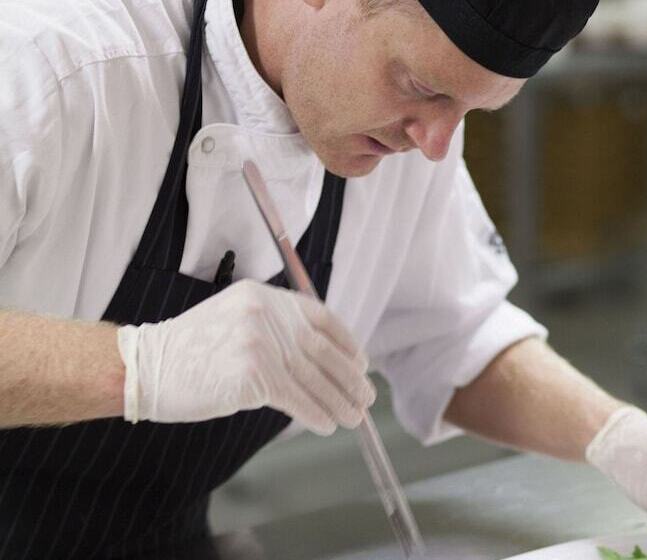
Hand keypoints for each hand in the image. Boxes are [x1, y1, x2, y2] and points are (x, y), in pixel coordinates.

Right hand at [116, 279, 375, 434]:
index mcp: (265, 297)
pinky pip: (295, 398)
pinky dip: (315, 413)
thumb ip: (274, 328)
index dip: (346, 342)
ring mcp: (259, 342)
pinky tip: (326, 424)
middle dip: (349, 378)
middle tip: (366, 396)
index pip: (320, 317)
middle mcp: (266, 314)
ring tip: (353, 417)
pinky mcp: (252, 373)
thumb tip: (318, 359)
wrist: (144, 366)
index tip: (361, 362)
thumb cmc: (191, 350)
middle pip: (322, 350)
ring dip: (338, 401)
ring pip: (312, 378)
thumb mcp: (235, 319)